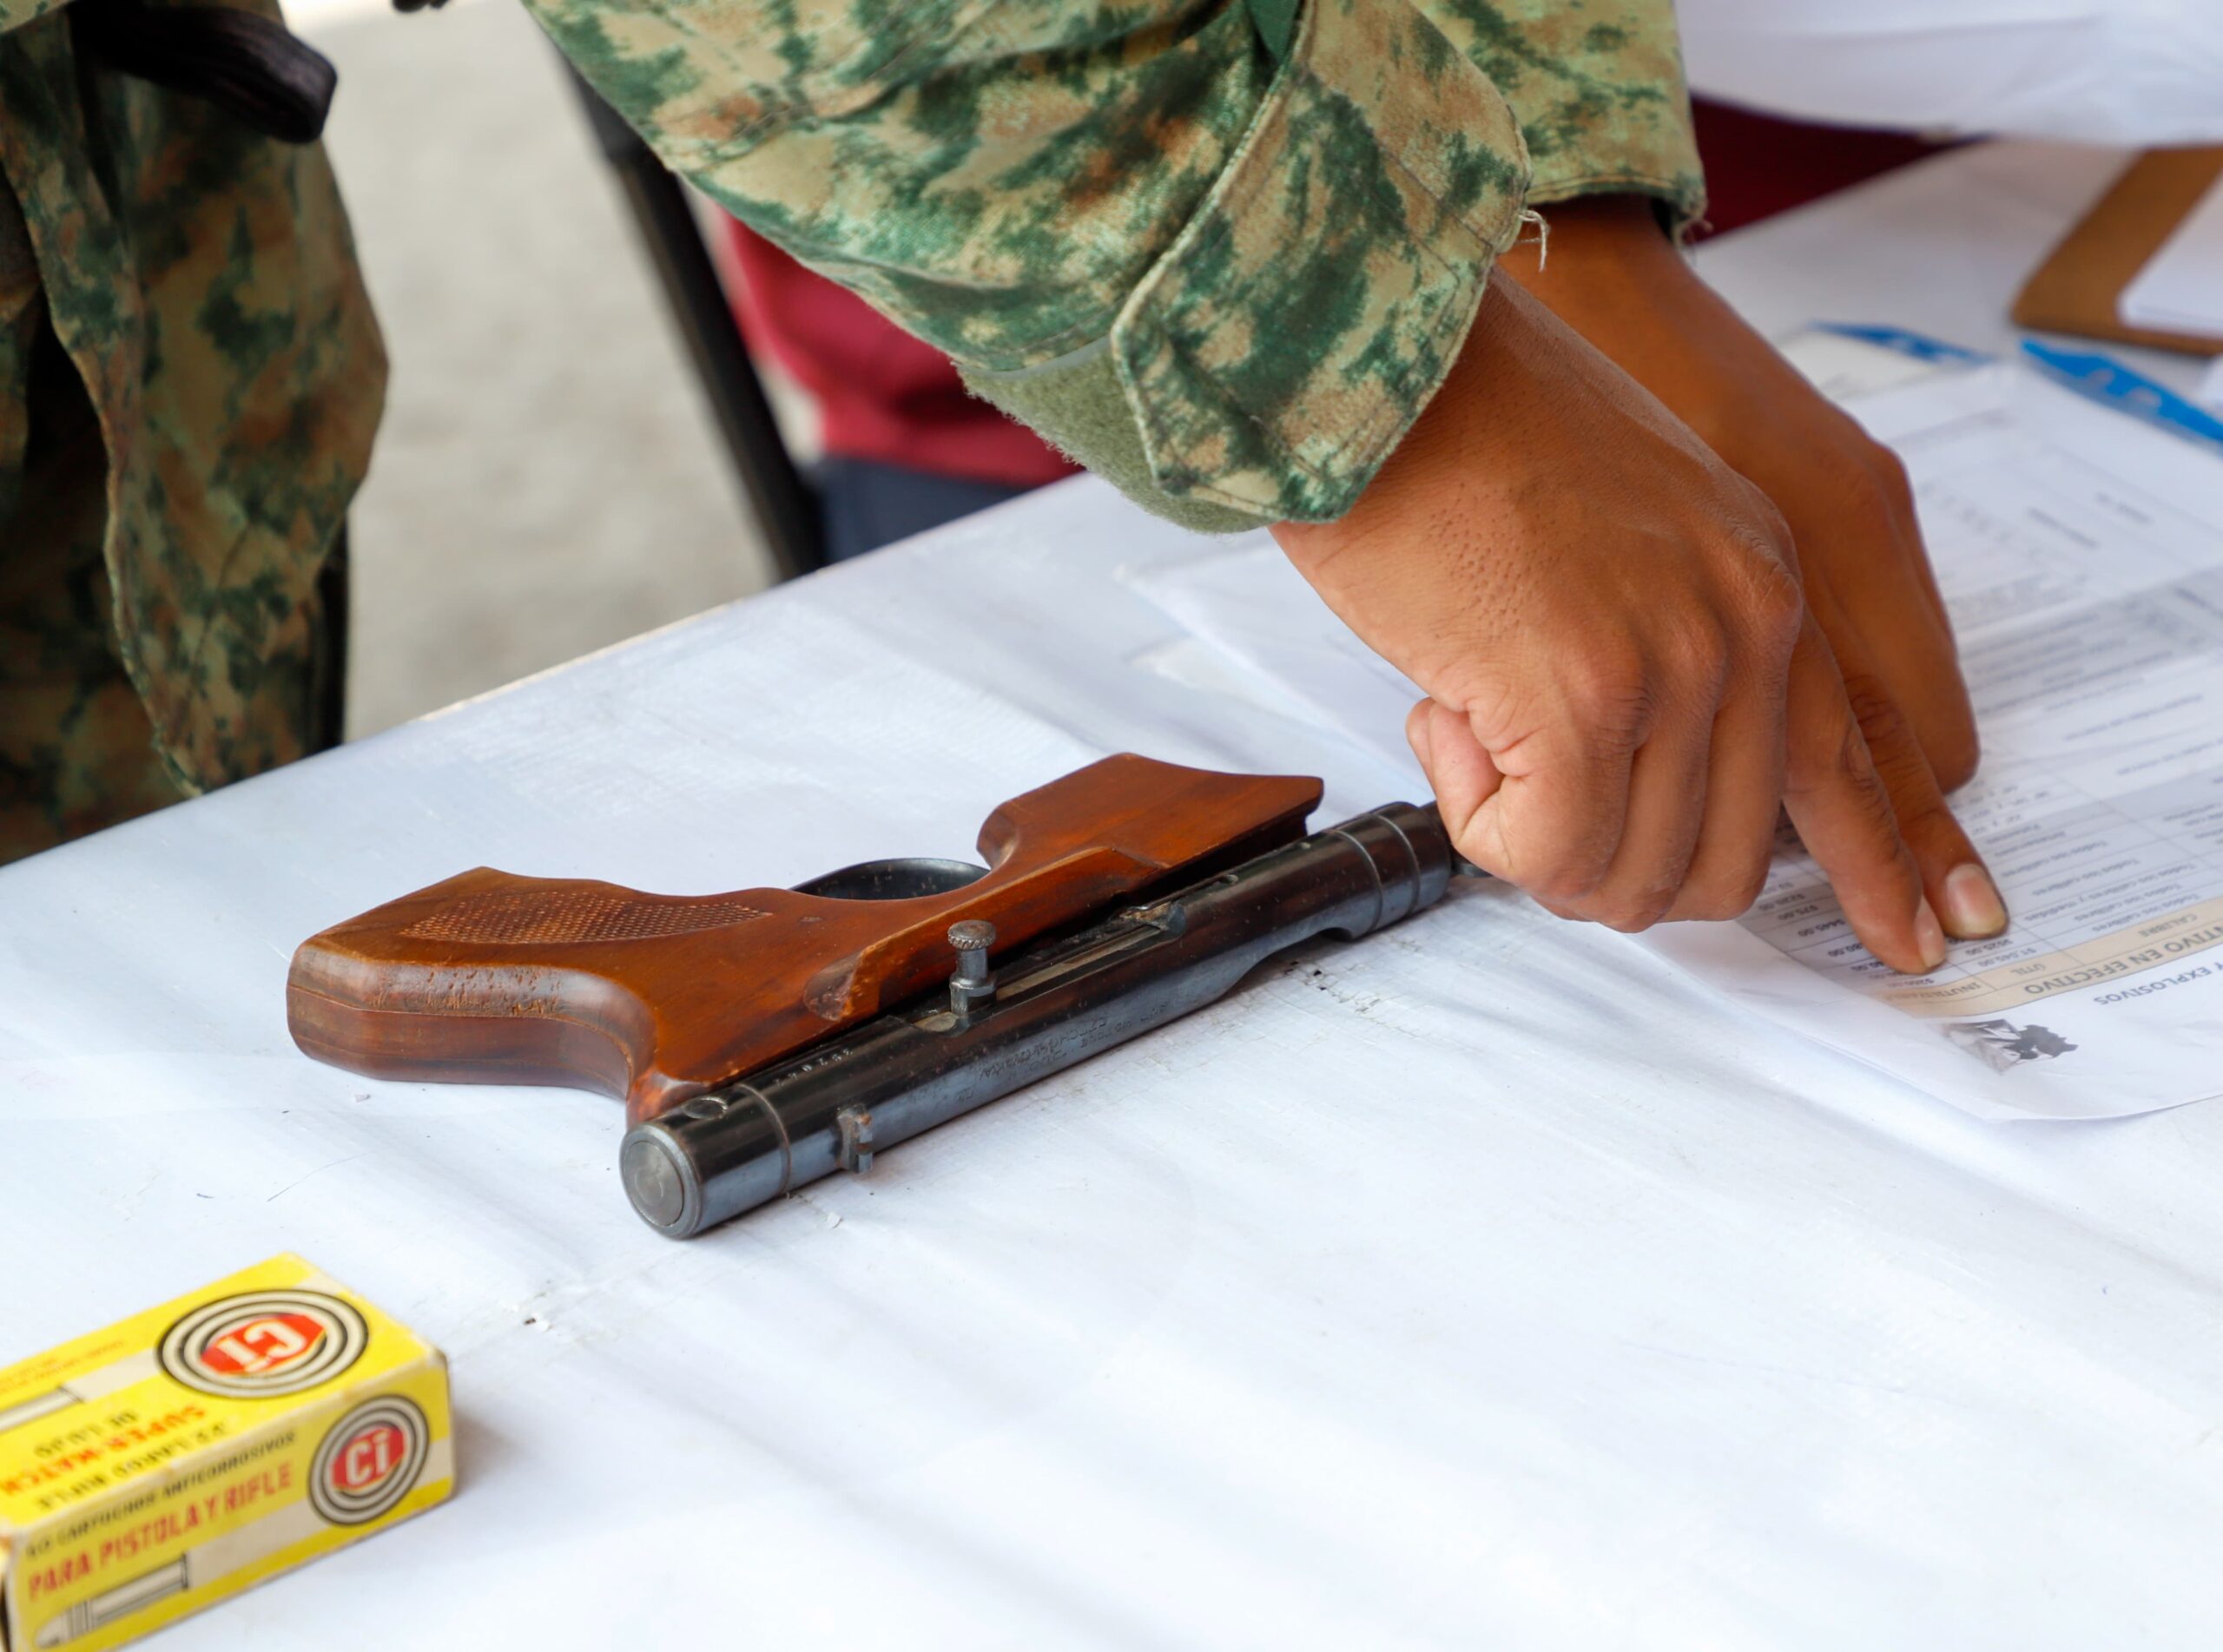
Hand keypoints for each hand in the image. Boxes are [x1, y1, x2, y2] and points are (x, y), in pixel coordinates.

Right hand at [1497, 196, 2005, 941]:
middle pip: (1727, 867)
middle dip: (1613, 873)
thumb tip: (1623, 780)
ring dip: (1529, 841)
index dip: (1879, 875)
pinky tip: (1442, 715)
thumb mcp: (1625, 523)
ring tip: (1468, 726)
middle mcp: (1748, 620)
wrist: (1375, 356)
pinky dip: (1478, 823)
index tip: (1908, 946)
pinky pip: (1542, 854)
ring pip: (1628, 878)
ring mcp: (1673, 660)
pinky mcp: (1580, 696)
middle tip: (1523, 807)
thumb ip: (1669, 636)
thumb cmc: (1457, 429)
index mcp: (1768, 576)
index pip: (1854, 767)